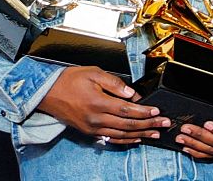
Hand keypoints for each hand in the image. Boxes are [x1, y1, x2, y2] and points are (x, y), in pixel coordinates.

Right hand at [37, 66, 169, 144]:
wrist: (48, 93)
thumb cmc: (70, 80)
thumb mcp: (94, 73)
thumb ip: (114, 83)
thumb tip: (131, 93)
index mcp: (99, 103)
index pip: (127, 110)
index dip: (144, 112)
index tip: (157, 111)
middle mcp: (96, 118)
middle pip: (128, 125)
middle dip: (149, 124)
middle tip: (164, 123)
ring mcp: (92, 128)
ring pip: (121, 134)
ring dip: (140, 134)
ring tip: (155, 133)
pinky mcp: (89, 132)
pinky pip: (110, 138)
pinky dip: (125, 140)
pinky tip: (136, 139)